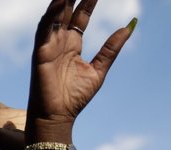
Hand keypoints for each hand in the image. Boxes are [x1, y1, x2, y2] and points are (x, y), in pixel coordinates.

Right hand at [27, 0, 133, 139]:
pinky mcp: (40, 52)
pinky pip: (44, 29)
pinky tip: (60, 1)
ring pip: (55, 15)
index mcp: (73, 45)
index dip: (89, 1)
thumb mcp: (99, 70)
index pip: (81, 16)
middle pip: (67, 10)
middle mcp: (60, 42)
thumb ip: (112, 48)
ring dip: (62, 0)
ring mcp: (49, 45)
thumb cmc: (75, 98)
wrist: (58, 117)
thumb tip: (130, 26)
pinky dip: (51, 14)